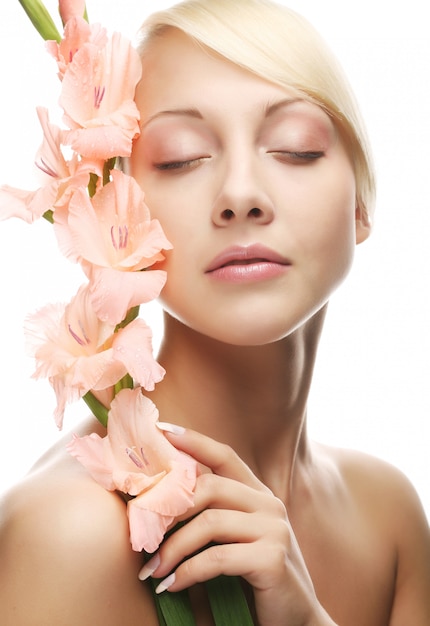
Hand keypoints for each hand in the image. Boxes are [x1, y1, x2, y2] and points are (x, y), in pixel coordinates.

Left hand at [139, 426, 334, 625]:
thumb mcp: (235, 538)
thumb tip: (161, 499)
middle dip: (170, 509)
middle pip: (209, 486)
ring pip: (209, 522)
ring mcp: (274, 529)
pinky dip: (187, 572)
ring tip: (151, 571)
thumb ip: (213, 514)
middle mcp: (268, 504)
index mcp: (258, 494)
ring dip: (172, 549)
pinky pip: (216, 558)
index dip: (193, 441)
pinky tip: (171, 586)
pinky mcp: (272, 558)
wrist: (295, 622)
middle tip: (143, 533)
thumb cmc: (255, 577)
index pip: (224, 455)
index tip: (161, 431)